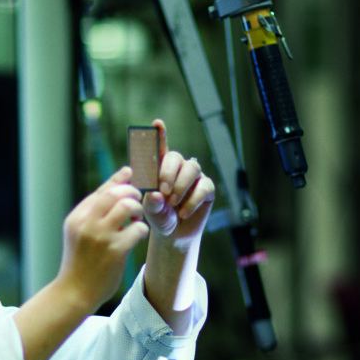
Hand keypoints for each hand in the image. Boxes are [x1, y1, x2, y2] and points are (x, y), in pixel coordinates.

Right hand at [55, 167, 149, 311]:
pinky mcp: (116, 251)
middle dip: (131, 193)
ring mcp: (101, 237)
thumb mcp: (78, 233)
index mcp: (76, 218)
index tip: (130, 172)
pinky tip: (138, 236)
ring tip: (136, 219)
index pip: (101, 190)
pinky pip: (138, 228)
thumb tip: (114, 189)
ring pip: (128, 206)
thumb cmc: (81, 261)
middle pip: (115, 193)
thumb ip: (93, 213)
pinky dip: (142, 229)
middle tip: (136, 203)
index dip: (118, 179)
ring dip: (138, 210)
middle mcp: (86, 224)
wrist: (75, 292)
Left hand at [140, 119, 214, 244]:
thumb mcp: (152, 211)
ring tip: (173, 203)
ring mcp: (194, 177)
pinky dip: (193, 200)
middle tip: (163, 192)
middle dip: (168, 173)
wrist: (175, 235)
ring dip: (181, 186)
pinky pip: (204, 186)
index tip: (156, 123)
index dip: (160, 134)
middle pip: (176, 157)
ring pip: (192, 168)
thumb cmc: (160, 218)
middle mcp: (178, 168)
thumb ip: (151, 203)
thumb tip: (155, 194)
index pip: (159, 148)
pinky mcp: (207, 188)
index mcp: (160, 168)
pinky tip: (184, 212)